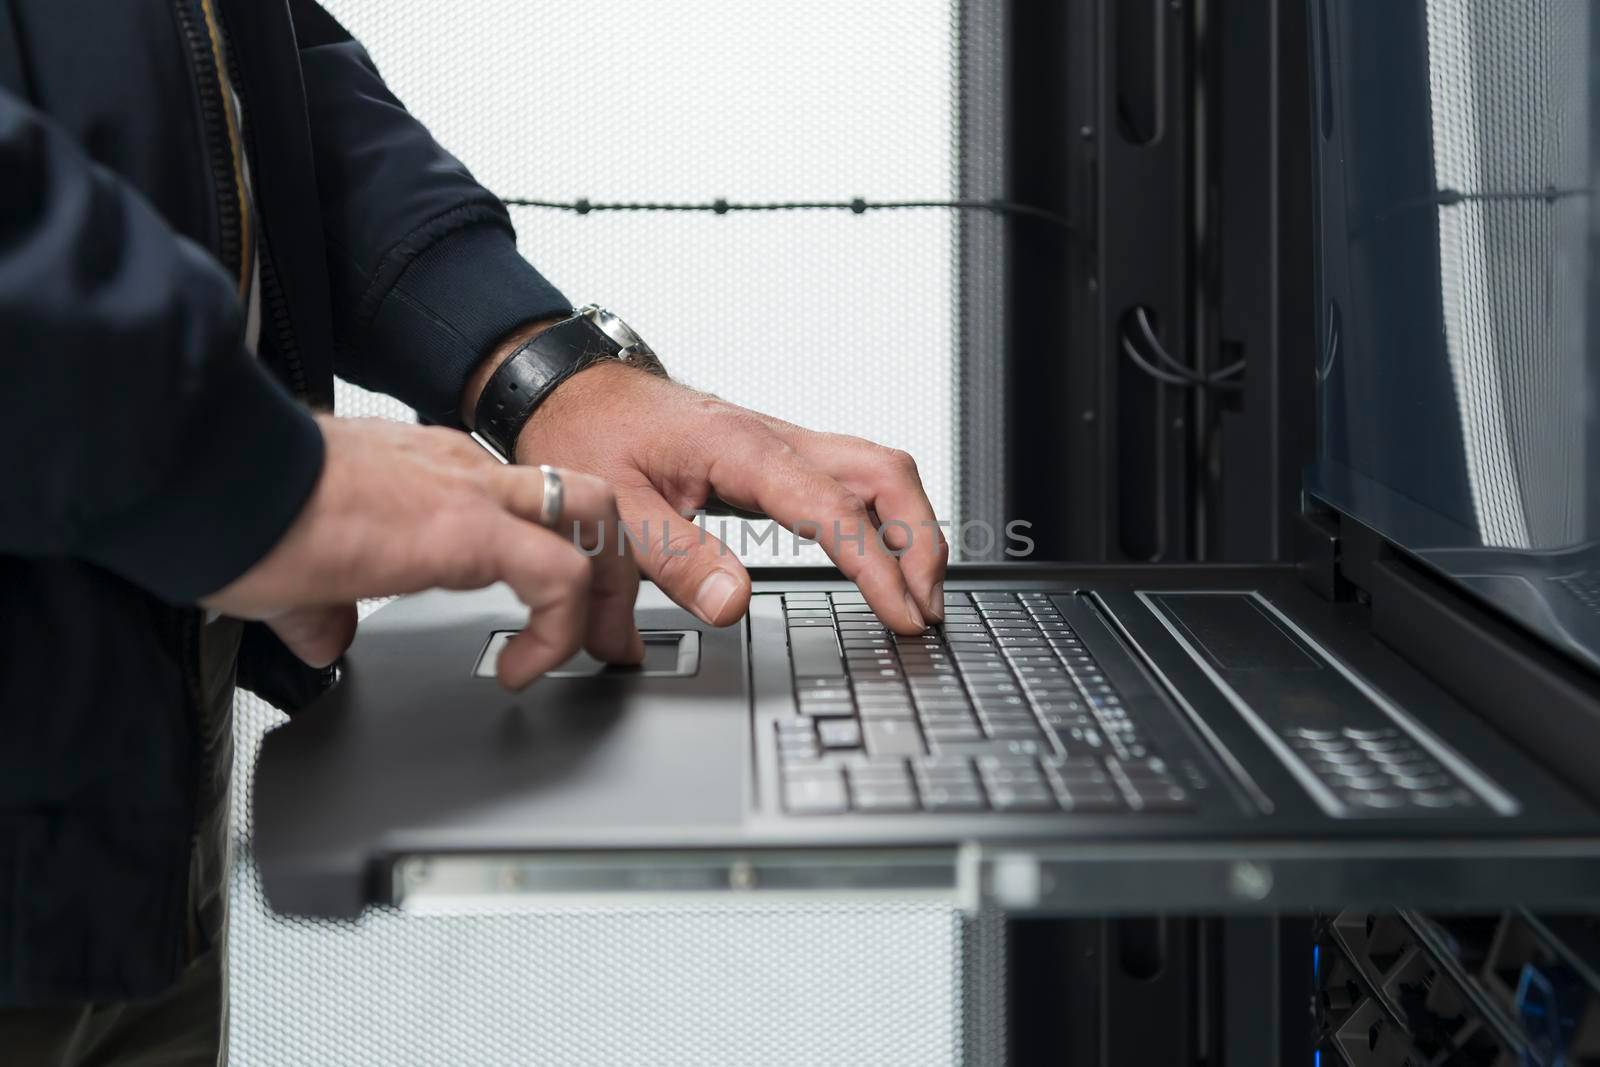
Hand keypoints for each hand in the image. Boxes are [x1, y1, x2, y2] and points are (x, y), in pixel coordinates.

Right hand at [202, 415, 642, 688]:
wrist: (215, 480)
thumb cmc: (241, 508)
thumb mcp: (296, 566)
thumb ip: (324, 604)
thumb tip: (327, 638)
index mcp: (430, 472)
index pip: (525, 502)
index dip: (554, 556)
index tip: (550, 614)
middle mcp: (463, 471)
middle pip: (584, 496)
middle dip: (614, 568)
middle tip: (610, 634)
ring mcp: (472, 494)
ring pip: (595, 518)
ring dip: (608, 597)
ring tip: (591, 655)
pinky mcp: (467, 530)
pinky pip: (559, 578)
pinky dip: (558, 632)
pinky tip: (520, 671)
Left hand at [509, 361, 947, 633]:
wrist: (576, 391)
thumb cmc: (590, 435)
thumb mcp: (614, 508)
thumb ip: (674, 557)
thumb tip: (732, 603)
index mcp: (741, 448)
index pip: (835, 507)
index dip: (877, 565)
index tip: (901, 613)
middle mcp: (775, 438)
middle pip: (884, 473)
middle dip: (921, 541)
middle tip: (925, 608)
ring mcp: (783, 445)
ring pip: (879, 471)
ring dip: (912, 528)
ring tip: (917, 592)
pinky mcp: (778, 457)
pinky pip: (854, 478)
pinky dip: (885, 518)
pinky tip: (883, 555)